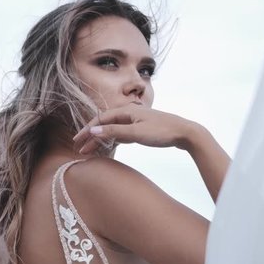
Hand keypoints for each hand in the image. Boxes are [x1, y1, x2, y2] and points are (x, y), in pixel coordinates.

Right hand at [72, 105, 195, 154]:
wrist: (185, 133)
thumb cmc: (161, 131)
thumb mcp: (135, 133)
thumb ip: (113, 131)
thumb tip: (93, 130)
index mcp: (125, 111)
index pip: (100, 120)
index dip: (87, 131)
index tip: (77, 141)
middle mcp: (128, 114)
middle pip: (104, 125)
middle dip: (91, 137)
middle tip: (80, 149)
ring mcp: (134, 122)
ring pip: (112, 131)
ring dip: (101, 141)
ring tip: (90, 152)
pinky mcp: (140, 129)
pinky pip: (120, 135)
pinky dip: (112, 141)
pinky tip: (107, 148)